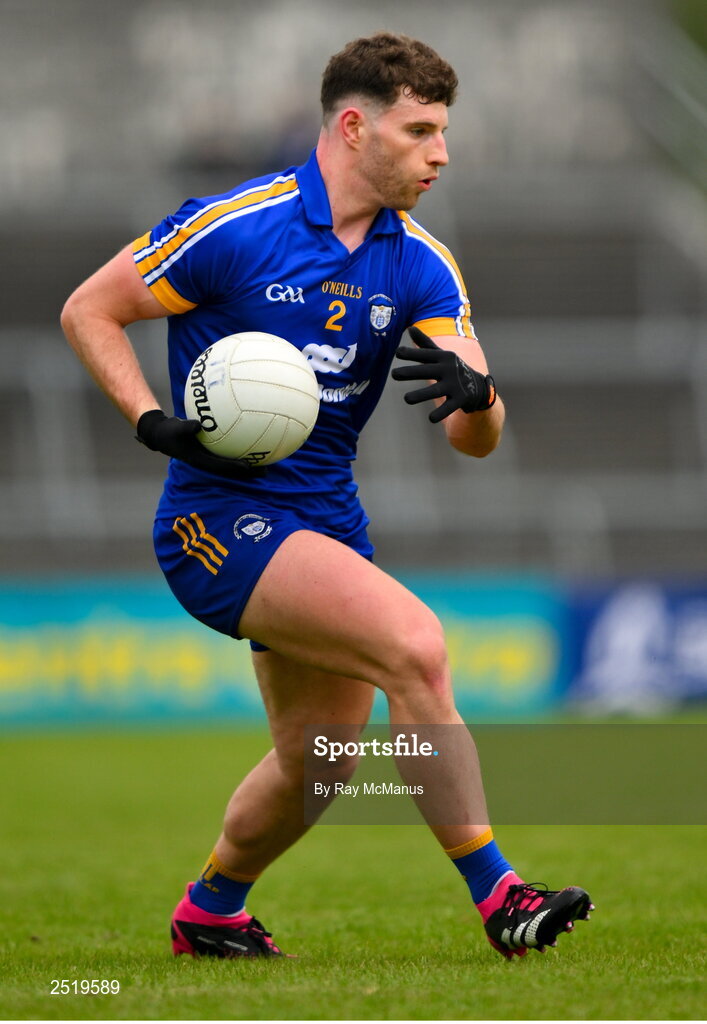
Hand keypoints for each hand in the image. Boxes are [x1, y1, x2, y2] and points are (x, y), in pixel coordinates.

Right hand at [136, 410, 263, 478]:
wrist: (164, 434)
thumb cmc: (169, 432)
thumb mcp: (174, 430)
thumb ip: (186, 428)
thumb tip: (198, 424)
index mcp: (200, 460)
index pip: (221, 466)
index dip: (234, 467)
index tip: (248, 467)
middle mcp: (209, 461)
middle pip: (232, 469)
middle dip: (249, 471)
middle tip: (266, 471)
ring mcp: (212, 456)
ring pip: (233, 462)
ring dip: (250, 464)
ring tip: (268, 462)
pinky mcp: (213, 450)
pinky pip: (230, 450)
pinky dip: (242, 448)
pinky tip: (256, 441)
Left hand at [391, 326, 495, 423]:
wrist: (478, 387)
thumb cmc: (451, 369)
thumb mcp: (441, 355)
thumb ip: (425, 344)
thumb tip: (409, 327)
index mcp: (443, 357)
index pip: (425, 354)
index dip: (412, 353)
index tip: (397, 353)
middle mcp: (449, 369)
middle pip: (427, 371)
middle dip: (410, 372)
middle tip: (393, 374)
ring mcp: (455, 385)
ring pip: (436, 391)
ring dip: (421, 395)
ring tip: (406, 399)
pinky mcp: (461, 400)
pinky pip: (449, 407)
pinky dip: (440, 414)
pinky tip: (431, 418)